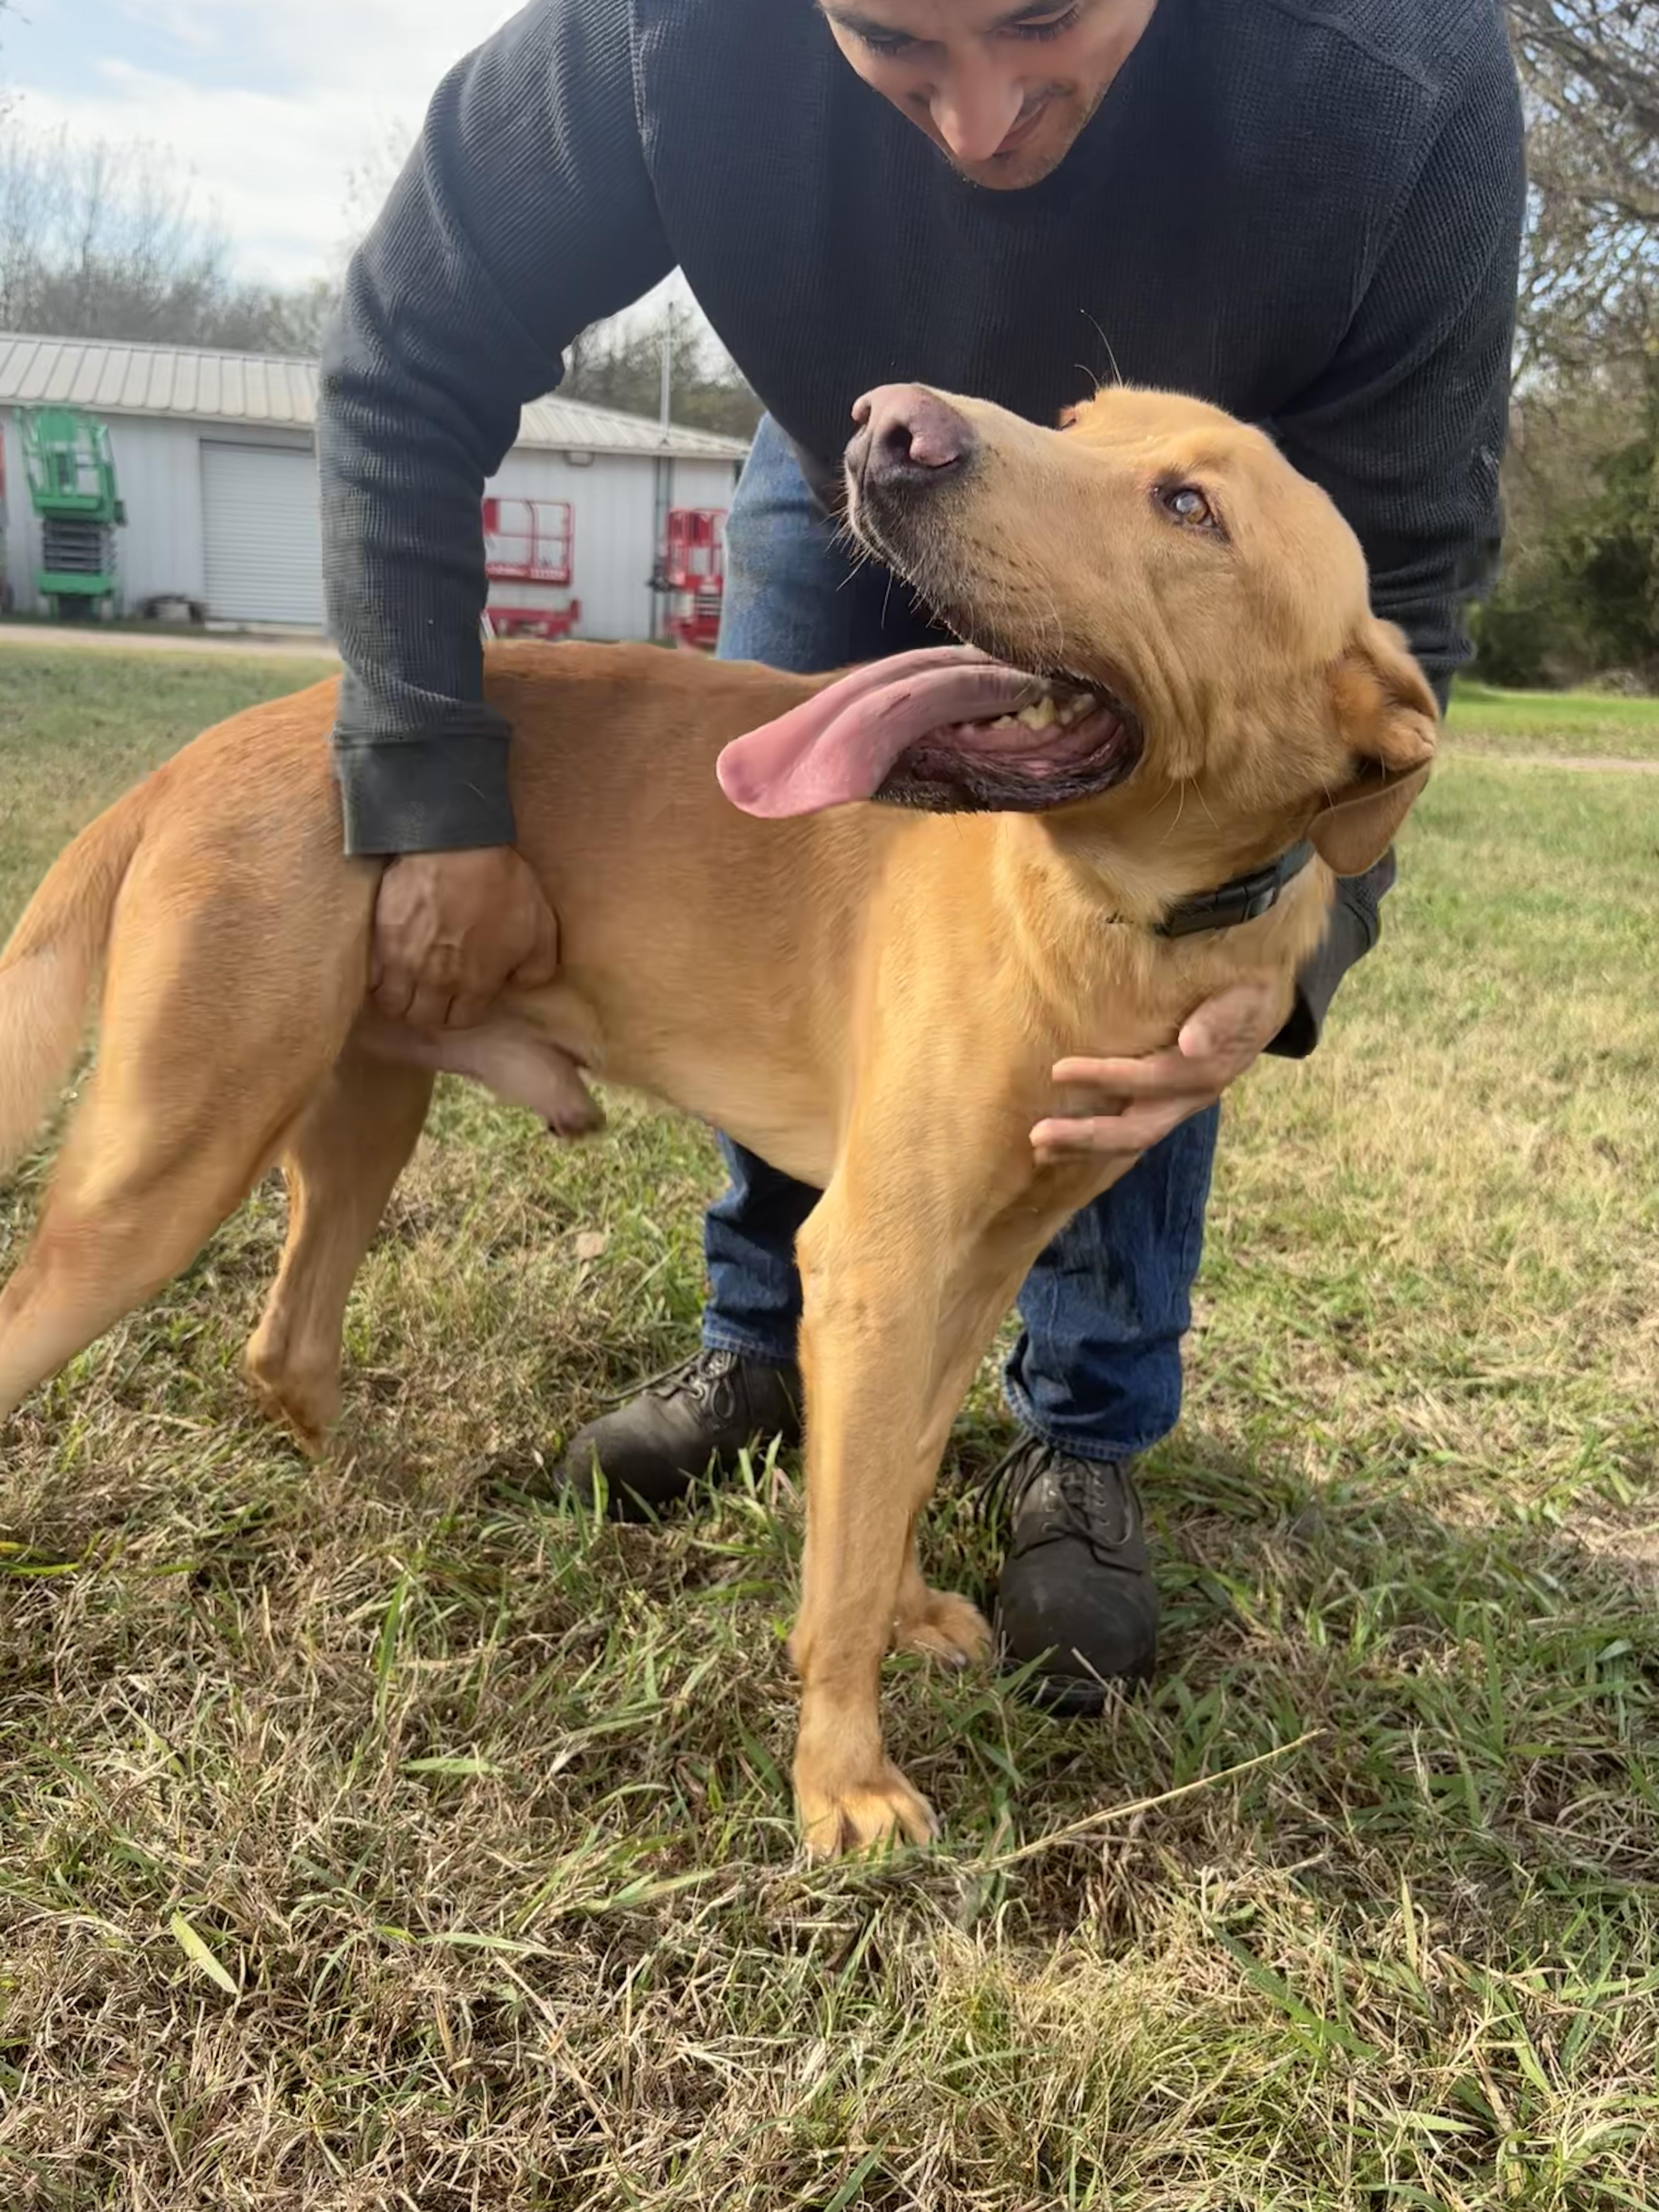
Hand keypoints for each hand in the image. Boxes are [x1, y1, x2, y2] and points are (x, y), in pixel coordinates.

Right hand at [370, 847, 559, 1028]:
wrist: (458, 844)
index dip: (462, 1010)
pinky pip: (372, 979)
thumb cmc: (504, 884)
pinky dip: (377, 981)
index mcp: (478, 983)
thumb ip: (537, 968)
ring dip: (400, 1002)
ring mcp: (406, 963)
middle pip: (425, 1019)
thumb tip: (519, 985)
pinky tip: (385, 971)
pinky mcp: (383, 940)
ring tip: (406, 987)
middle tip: (432, 993)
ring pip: (394, 1006)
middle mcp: (439, 982)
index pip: (461, 1020)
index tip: (462, 996)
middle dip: (430, 1011)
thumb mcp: (541, 928)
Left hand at [1030, 981, 1289, 1165]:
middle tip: (1037, 1135)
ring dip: (1085, 1148)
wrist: (1263, 1009)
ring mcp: (1178, 1109)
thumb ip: (1219, 1019)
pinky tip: (1061, 1149)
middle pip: (1136, 1129)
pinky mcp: (1168, 1109)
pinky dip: (1096, 1146)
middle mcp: (1190, 1098)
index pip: (1150, 1078)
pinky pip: (1130, 1136)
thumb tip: (1191, 1044)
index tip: (1058, 1070)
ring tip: (1040, 1149)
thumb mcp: (1245, 997)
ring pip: (1130, 1140)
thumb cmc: (1248, 994)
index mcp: (1205, 1070)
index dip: (1105, 1077)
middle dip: (1086, 1135)